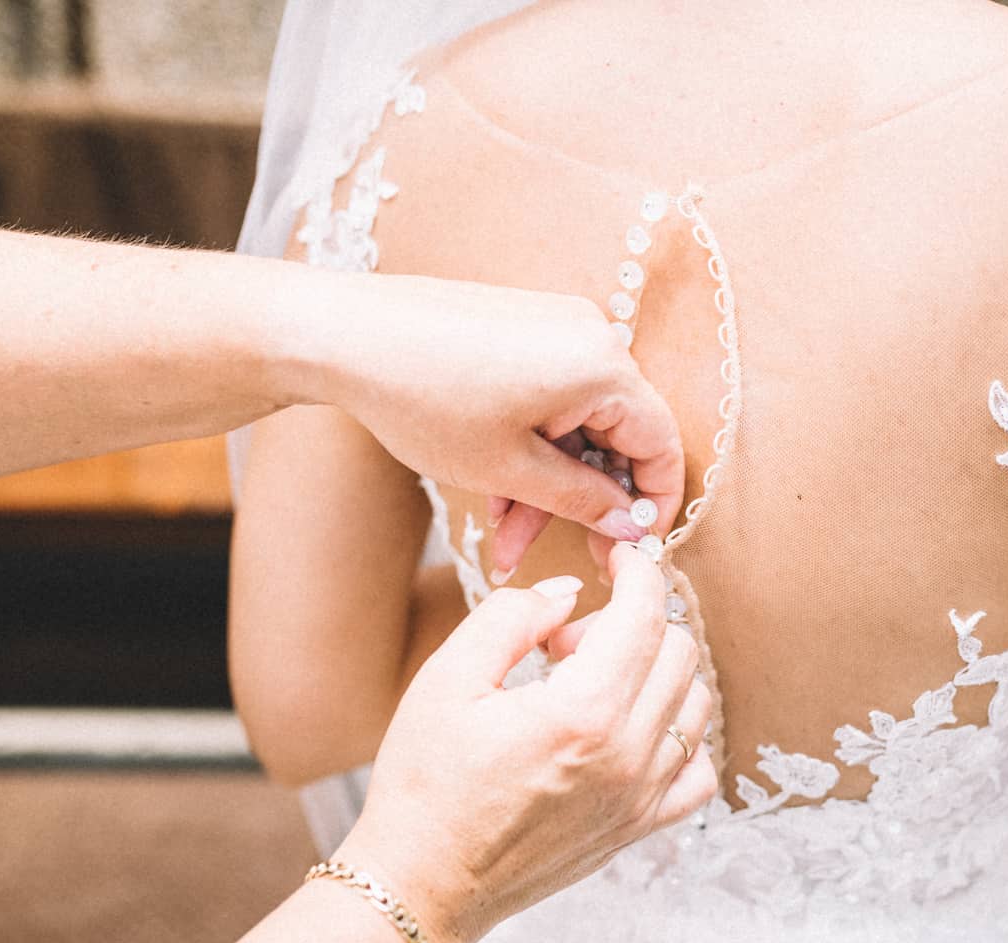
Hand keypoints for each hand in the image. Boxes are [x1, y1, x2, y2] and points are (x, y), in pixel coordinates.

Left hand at [284, 272, 682, 571]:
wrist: (345, 334)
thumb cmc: (424, 399)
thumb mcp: (509, 470)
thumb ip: (582, 501)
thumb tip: (629, 524)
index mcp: (603, 367)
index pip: (663, 444)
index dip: (653, 505)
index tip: (631, 548)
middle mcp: (592, 335)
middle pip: (616, 436)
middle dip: (581, 501)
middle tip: (553, 553)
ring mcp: (558, 326)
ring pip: (577, 423)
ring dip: (547, 481)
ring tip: (500, 531)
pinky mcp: (526, 325)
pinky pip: (551, 396)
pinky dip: (531, 443)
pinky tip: (492, 486)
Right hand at [334, 544, 715, 942]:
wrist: (421, 883)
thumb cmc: (423, 784)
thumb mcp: (447, 679)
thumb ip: (513, 617)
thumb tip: (568, 592)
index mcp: (583, 712)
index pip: (644, 616)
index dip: (639, 571)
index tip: (621, 556)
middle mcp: (628, 755)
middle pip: (678, 651)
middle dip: (631, 624)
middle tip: (564, 644)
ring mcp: (641, 797)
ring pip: (695, 703)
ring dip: (655, 674)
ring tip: (589, 686)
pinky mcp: (638, 828)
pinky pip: (697, 770)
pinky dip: (677, 736)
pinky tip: (628, 730)